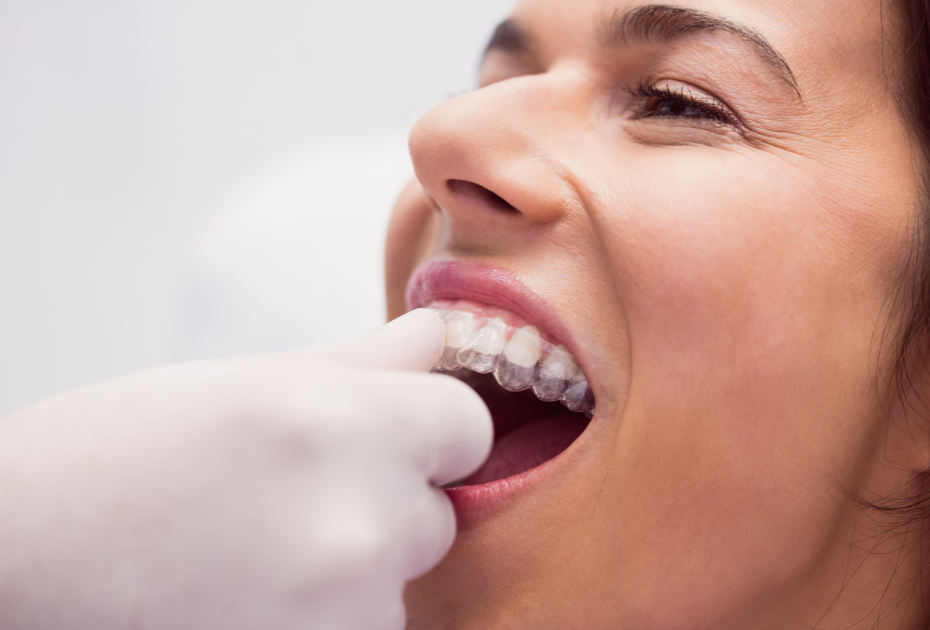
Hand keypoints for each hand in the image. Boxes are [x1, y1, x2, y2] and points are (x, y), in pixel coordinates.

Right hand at [0, 309, 490, 629]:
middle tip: (289, 499)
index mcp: (342, 426)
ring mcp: (345, 614)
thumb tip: (437, 336)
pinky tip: (249, 599)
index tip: (388, 435)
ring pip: (398, 584)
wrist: (11, 569)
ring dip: (353, 571)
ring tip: (254, 555)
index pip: (467, 426)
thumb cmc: (113, 460)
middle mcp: (360, 524)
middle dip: (386, 503)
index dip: (429, 428)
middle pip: (436, 513)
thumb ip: (359, 363)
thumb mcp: (237, 385)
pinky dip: (324, 619)